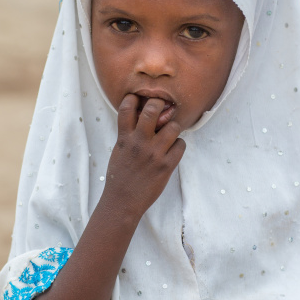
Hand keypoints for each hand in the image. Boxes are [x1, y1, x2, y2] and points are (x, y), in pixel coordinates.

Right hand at [102, 94, 185, 217]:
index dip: (134, 98)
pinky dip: (178, 146)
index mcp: (124, 138)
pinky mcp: (166, 165)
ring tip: (169, 135)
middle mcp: (139, 142)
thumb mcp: (119, 151)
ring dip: (173, 128)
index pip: (127, 107)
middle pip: (153, 109)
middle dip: (159, 104)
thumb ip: (129, 134)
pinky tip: (172, 151)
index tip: (139, 99)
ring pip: (173, 126)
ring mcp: (154, 153)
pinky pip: (181, 145)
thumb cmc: (120, 176)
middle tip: (162, 109)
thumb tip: (142, 117)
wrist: (122, 201)